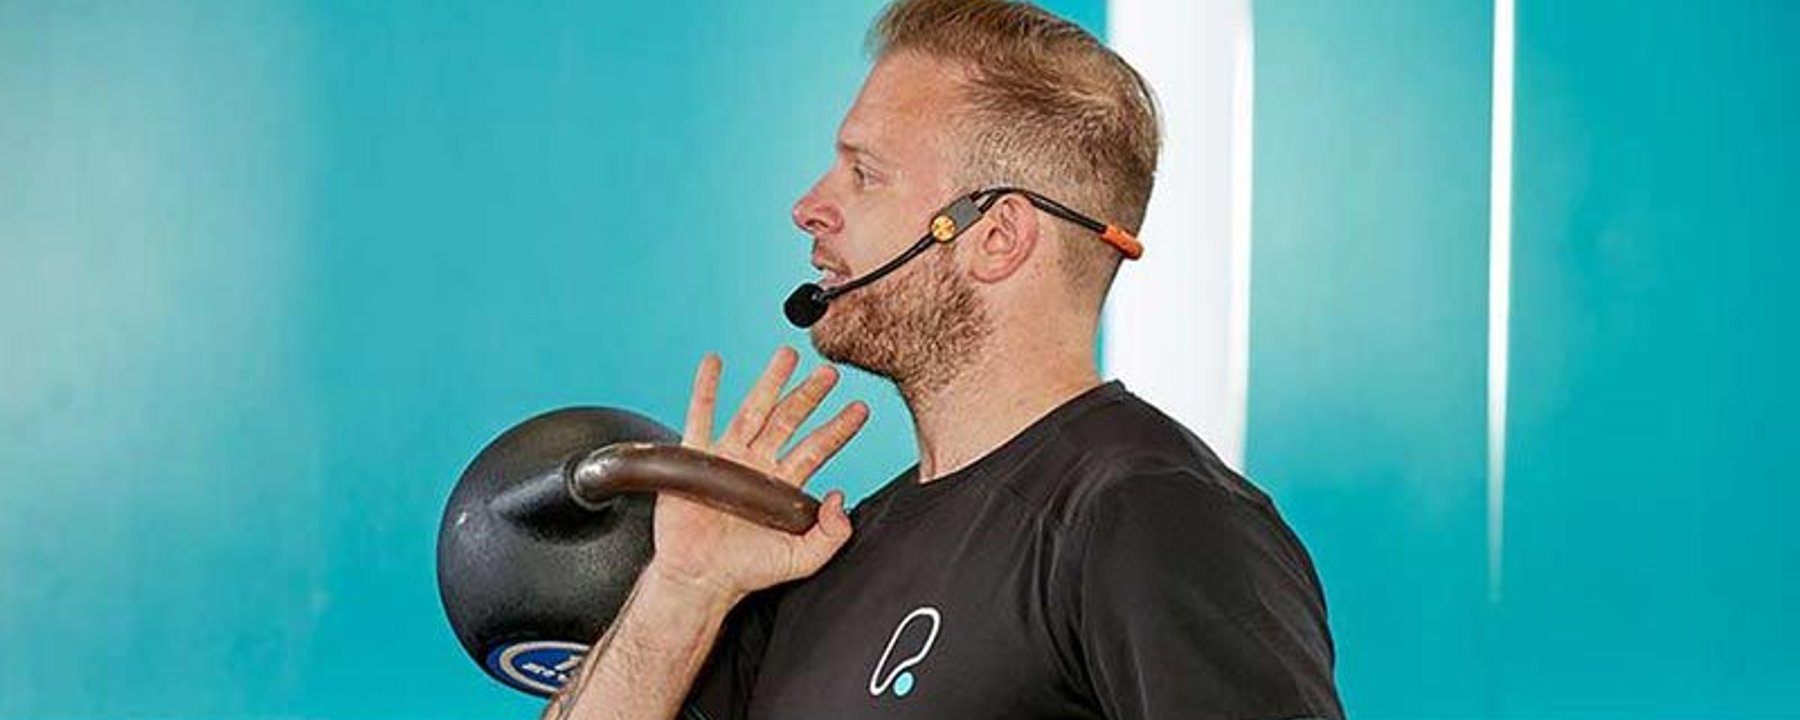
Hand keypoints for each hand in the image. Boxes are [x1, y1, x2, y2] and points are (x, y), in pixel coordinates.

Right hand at [646, 346, 869, 600]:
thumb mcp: (801, 559)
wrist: (700, 580)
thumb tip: (842, 499)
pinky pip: (701, 416)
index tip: (861, 408)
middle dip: (809, 394)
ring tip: (787, 356)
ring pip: (753, 410)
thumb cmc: (745, 571)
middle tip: (829, 371)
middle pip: (788, 419)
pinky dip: (706, 389)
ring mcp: (727, 458)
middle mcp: (757, 465)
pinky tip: (714, 363)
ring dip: (770, 382)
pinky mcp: (696, 458)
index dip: (839, 428)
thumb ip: (831, 534)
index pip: (817, 447)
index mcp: (782, 485)